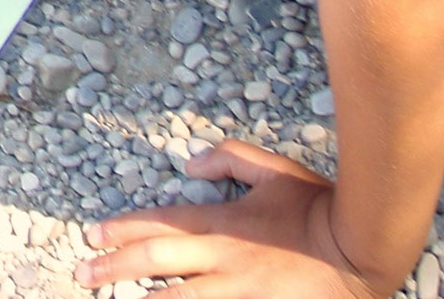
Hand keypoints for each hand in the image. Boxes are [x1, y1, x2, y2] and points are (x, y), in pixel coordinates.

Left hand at [81, 141, 394, 298]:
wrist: (360, 250)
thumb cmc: (317, 206)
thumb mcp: (272, 169)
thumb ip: (229, 159)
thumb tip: (191, 164)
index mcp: (221, 224)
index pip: (158, 225)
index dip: (121, 230)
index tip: (93, 234)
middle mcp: (222, 260)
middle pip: (155, 263)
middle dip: (113, 267)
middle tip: (83, 272)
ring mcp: (238, 293)